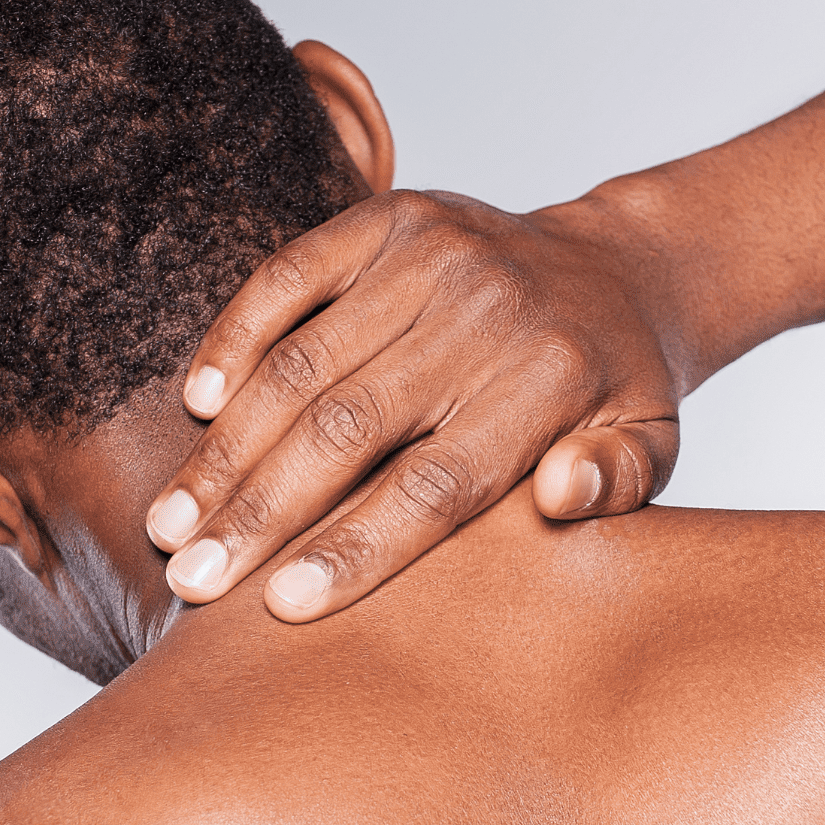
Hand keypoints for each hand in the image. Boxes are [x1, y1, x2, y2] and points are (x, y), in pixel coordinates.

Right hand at [144, 188, 680, 620]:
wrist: (622, 268)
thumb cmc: (618, 391)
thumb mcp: (653, 449)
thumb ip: (617, 484)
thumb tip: (560, 494)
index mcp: (552, 383)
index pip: (438, 484)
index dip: (357, 548)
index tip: (281, 608)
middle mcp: (488, 311)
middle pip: (351, 427)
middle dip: (261, 511)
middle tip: (191, 582)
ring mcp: (435, 254)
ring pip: (305, 362)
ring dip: (229, 448)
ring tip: (171, 524)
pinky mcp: (392, 216)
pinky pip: (292, 276)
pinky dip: (236, 339)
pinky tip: (198, 409)